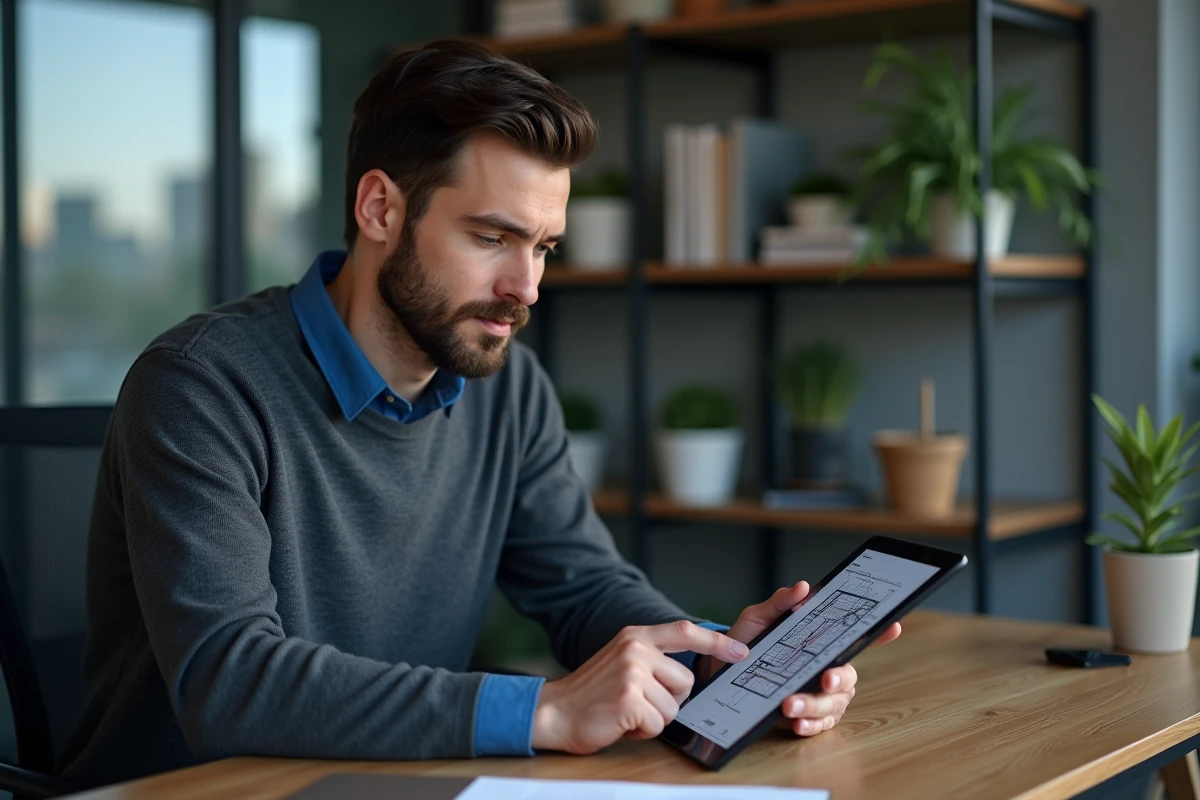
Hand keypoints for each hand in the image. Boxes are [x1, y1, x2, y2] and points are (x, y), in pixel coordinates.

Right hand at [531, 620, 750, 753]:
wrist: (554, 712)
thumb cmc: (591, 693)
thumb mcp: (621, 661)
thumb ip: (651, 658)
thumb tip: (688, 673)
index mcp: (635, 636)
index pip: (685, 631)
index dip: (716, 641)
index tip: (741, 651)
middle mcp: (636, 649)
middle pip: (686, 680)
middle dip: (670, 699)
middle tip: (638, 702)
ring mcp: (633, 673)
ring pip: (675, 706)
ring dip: (655, 718)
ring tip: (627, 712)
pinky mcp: (630, 698)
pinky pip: (659, 724)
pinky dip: (643, 731)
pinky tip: (622, 723)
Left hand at [696, 581, 902, 737]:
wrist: (720, 671)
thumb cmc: (745, 641)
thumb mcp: (758, 617)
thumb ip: (780, 603)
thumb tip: (802, 587)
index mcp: (820, 642)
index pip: (854, 637)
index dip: (878, 633)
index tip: (892, 626)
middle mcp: (826, 668)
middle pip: (848, 676)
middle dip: (839, 679)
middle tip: (823, 679)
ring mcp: (820, 694)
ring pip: (834, 703)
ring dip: (815, 705)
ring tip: (790, 705)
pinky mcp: (807, 716)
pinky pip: (819, 725)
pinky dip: (810, 725)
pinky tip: (796, 723)